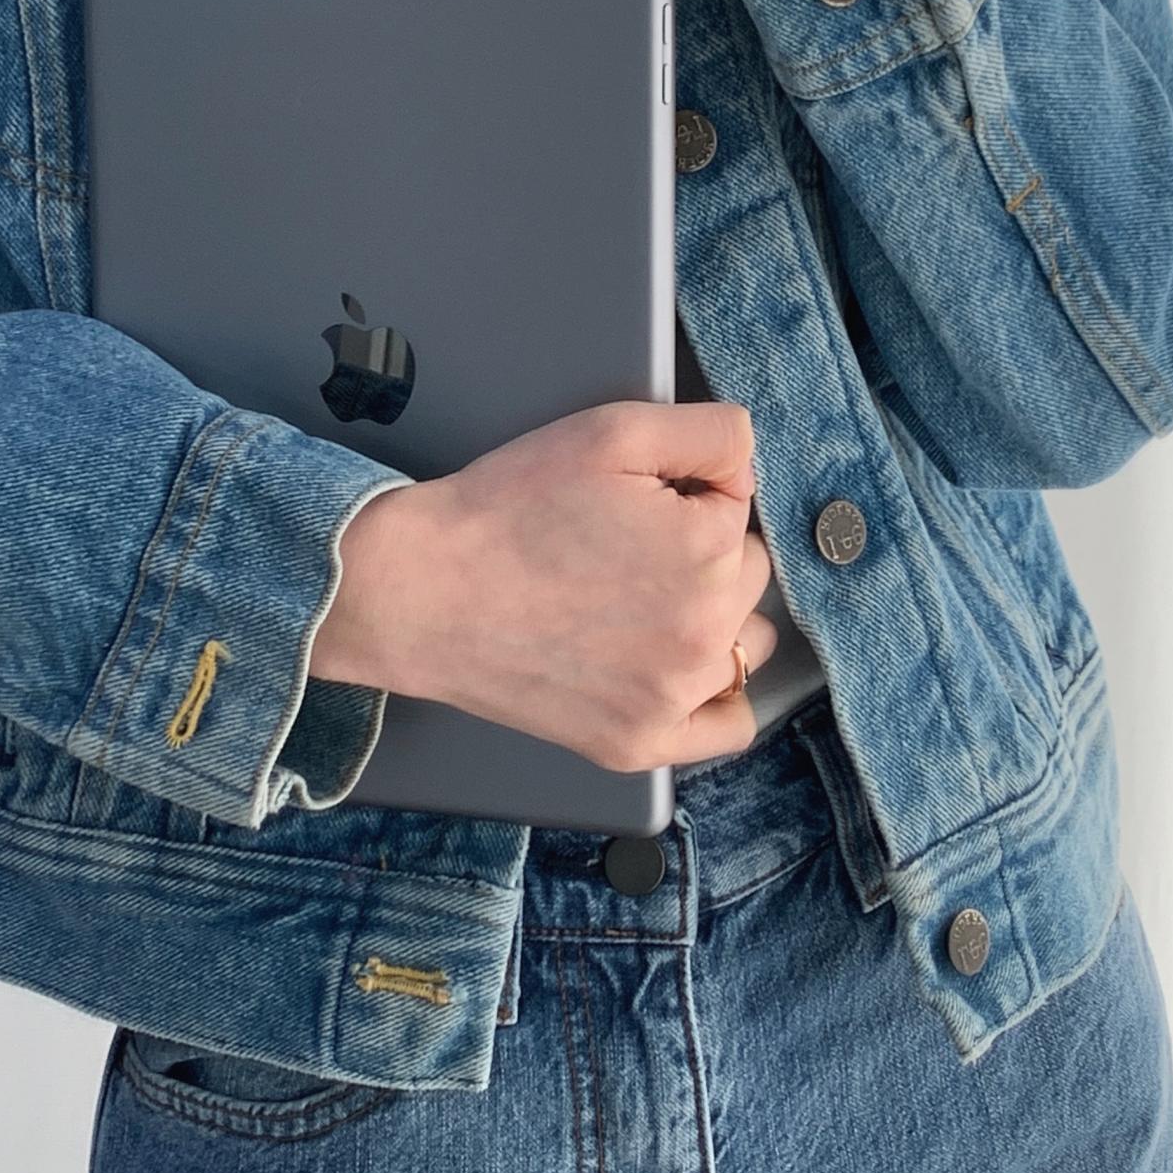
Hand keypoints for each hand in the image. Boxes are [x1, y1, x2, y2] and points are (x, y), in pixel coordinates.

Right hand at [312, 399, 780, 769]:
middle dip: (701, 552)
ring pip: (742, 642)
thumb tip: (750, 462)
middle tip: (621, 547)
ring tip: (636, 601)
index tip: (631, 504)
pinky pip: (728, 726)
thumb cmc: (508, 508)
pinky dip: (717, 697)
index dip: (686, 496)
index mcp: (709, 549)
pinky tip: (680, 667)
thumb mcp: (612, 430)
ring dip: (711, 618)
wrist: (422, 589)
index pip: (738, 508)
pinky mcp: (641, 742)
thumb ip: (711, 432)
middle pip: (745, 574)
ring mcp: (675, 696)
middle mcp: (705, 630)